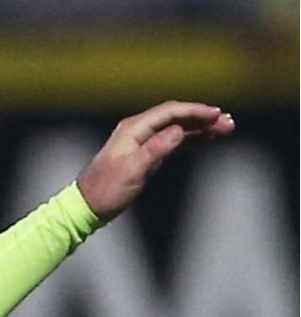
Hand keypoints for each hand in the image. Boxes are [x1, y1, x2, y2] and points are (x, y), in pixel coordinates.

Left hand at [76, 101, 234, 221]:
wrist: (87, 205)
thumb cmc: (106, 189)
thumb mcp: (131, 170)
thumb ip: (154, 149)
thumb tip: (178, 132)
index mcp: (133, 129)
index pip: (169, 112)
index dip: (195, 111)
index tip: (217, 114)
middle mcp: (137, 130)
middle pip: (176, 117)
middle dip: (203, 117)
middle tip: (229, 123)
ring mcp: (143, 141)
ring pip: (177, 128)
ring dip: (201, 128)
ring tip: (226, 129)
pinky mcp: (147, 154)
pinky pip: (173, 141)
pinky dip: (191, 139)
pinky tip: (208, 139)